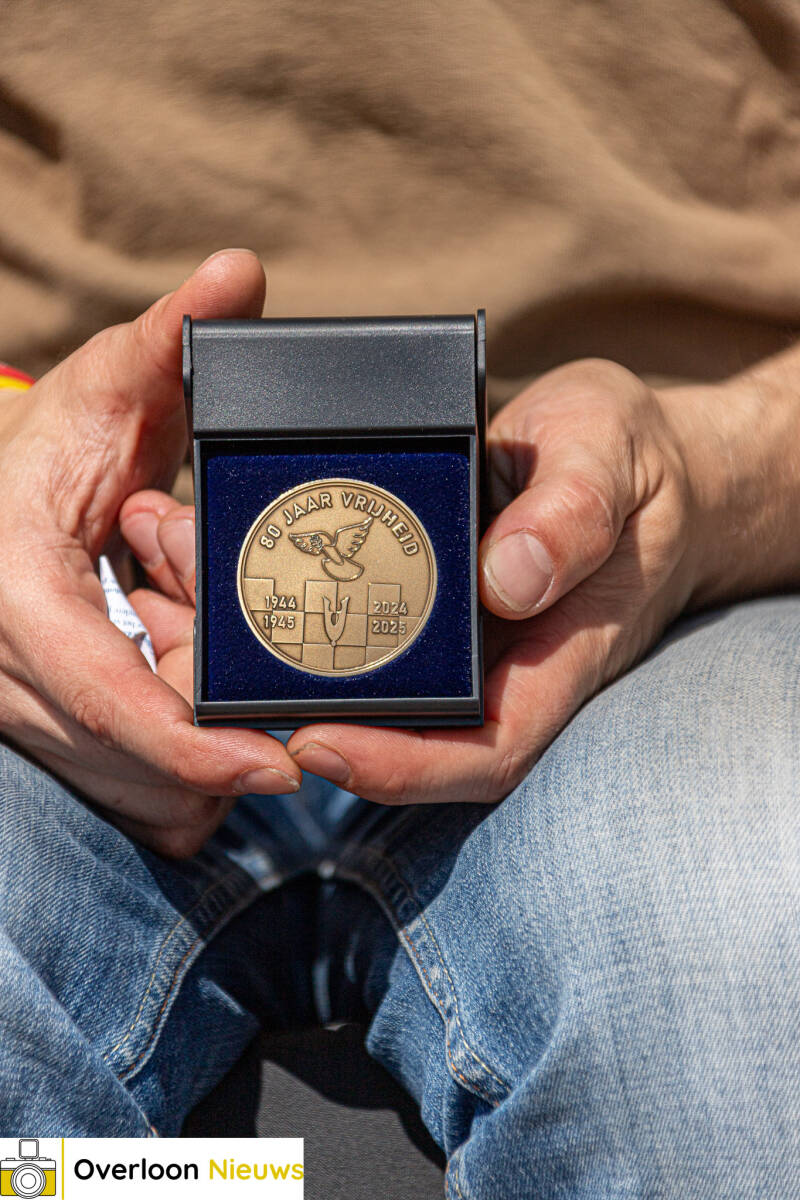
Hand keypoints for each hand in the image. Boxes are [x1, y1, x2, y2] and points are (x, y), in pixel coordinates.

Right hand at [0, 250, 300, 856]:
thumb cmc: (46, 447)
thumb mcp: (104, 389)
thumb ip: (166, 342)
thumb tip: (238, 274)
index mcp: (17, 599)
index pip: (109, 703)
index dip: (197, 747)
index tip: (282, 768)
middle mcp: (7, 675)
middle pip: (136, 762)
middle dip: (219, 745)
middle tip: (283, 696)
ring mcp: (20, 715)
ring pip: (135, 789)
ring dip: (202, 760)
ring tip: (233, 688)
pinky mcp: (46, 736)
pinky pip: (129, 792)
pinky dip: (180, 771)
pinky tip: (206, 718)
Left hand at [128, 352, 799, 807]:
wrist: (627, 462)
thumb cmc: (633, 469)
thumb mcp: (614, 464)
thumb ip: (575, 516)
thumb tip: (512, 579)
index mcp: (549, 662)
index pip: (478, 749)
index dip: (400, 767)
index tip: (317, 745)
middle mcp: (487, 669)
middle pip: (385, 729)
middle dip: (280, 708)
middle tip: (188, 657)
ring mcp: (444, 640)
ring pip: (341, 678)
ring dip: (248, 652)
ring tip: (166, 593)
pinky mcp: (409, 598)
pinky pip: (334, 618)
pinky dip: (266, 599)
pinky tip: (200, 558)